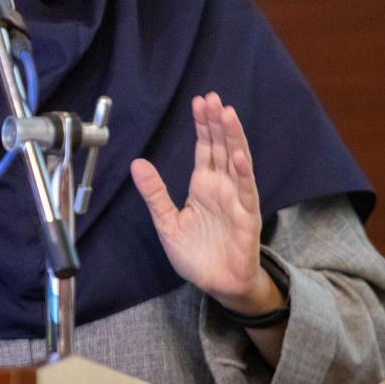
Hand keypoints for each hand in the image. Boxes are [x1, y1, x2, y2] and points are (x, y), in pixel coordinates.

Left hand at [130, 92, 283, 314]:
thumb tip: (137, 163)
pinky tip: (237, 156)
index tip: (199, 101)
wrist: (217, 285)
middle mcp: (222, 187)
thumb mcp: (167, 222)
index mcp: (204, 185)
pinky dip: (242, 174)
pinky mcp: (246, 218)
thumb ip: (155, 193)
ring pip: (237, 162)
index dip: (203, 125)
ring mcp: (236, 200)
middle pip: (221, 147)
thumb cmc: (197, 255)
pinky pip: (245, 192)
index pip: (206, 148)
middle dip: (217, 123)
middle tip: (212, 97)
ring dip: (233, 138)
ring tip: (228, 114)